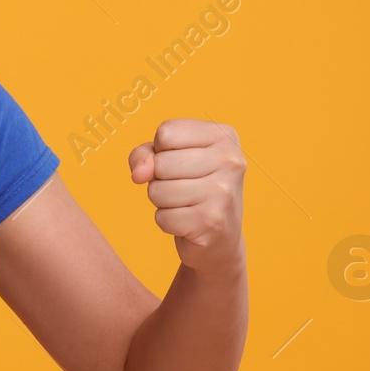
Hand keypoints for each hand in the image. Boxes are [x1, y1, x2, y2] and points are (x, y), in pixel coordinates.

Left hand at [128, 118, 245, 275]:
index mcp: (223, 135)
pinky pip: (163, 217)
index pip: (166, 132)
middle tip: (184, 187)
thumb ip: (144, 154)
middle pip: (160, 163)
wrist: (220, 238)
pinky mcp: (212, 221)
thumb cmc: (190, 188)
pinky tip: (188, 222)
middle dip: (160, 179)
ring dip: (162, 201)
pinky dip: (167, 222)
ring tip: (186, 204)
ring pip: (157, 191)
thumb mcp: (167, 158)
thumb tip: (139, 174)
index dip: (161, 151)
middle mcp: (230, 160)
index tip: (181, 162)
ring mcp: (223, 191)